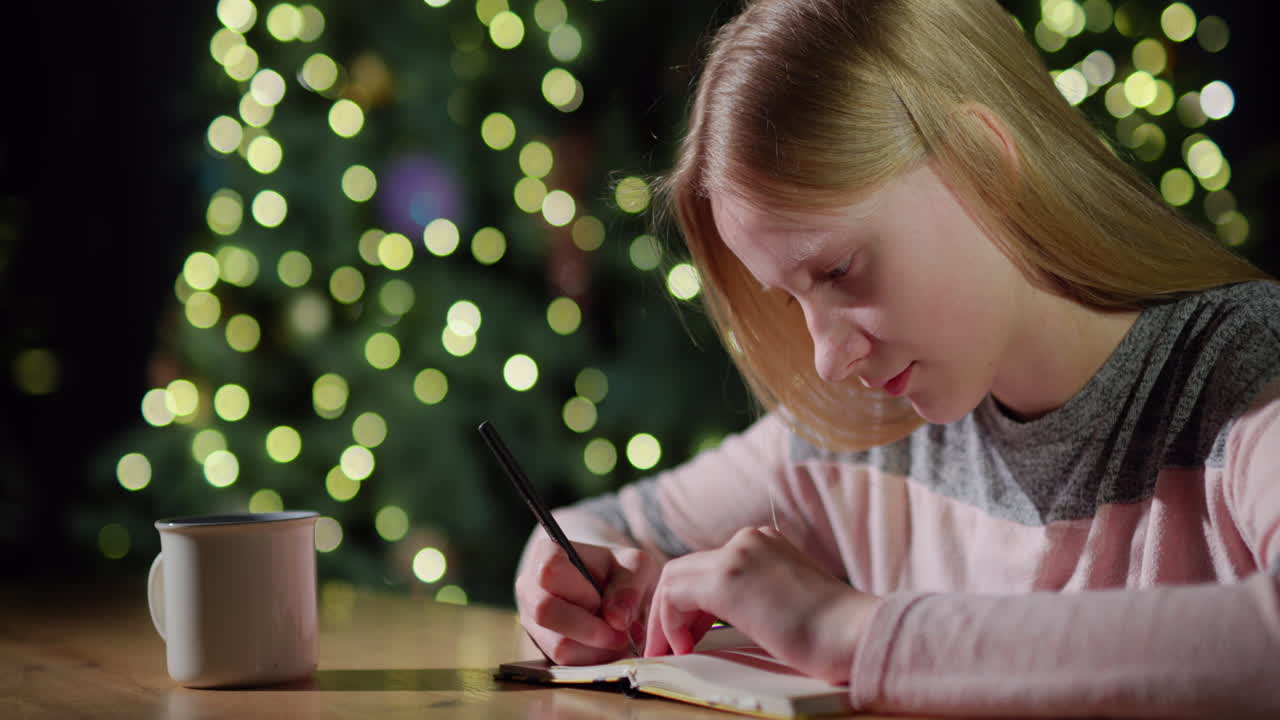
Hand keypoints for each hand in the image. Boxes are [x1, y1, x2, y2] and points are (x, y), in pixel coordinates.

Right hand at [515, 534, 659, 664]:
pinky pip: (566, 664)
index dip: (579, 591)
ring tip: (623, 638)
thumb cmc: (619, 571)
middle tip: (623, 632)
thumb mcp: (635, 566)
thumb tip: (616, 620)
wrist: (609, 588)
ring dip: (597, 649)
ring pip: (557, 646)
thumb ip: (630, 587)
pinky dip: (595, 660)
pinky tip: (611, 647)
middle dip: (590, 629)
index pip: (549, 571)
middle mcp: (530, 588)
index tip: (602, 599)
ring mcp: (532, 621)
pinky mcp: (543, 647)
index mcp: (546, 555)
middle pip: (546, 612)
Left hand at [644, 526, 879, 683]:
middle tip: (671, 647)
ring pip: (672, 577)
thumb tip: (731, 618)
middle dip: (671, 611)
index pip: (709, 565)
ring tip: (671, 652)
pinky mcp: (726, 578)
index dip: (691, 605)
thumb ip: (759, 597)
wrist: (856, 633)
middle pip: (686, 568)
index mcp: (766, 543)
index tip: (690, 638)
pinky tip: (683, 648)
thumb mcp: (788, 601)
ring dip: (664, 618)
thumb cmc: (834, 633)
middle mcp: (748, 540)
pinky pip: (672, 595)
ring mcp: (737, 554)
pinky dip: (668, 623)